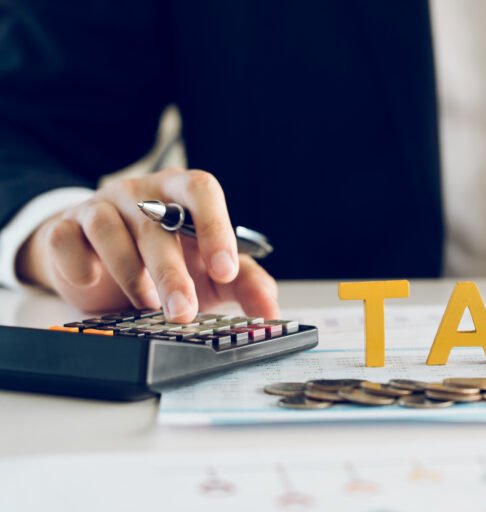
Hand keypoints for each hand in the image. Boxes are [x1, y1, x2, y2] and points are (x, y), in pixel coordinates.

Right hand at [16, 168, 278, 322]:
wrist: (104, 260)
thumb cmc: (169, 259)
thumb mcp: (211, 271)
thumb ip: (246, 283)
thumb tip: (270, 310)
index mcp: (182, 194)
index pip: (202, 191)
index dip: (215, 227)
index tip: (226, 270)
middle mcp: (142, 194)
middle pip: (156, 221)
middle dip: (172, 271)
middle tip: (183, 309)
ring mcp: (101, 206)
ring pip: (110, 227)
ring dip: (130, 270)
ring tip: (145, 303)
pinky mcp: (65, 228)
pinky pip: (65, 238)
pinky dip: (77, 262)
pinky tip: (90, 281)